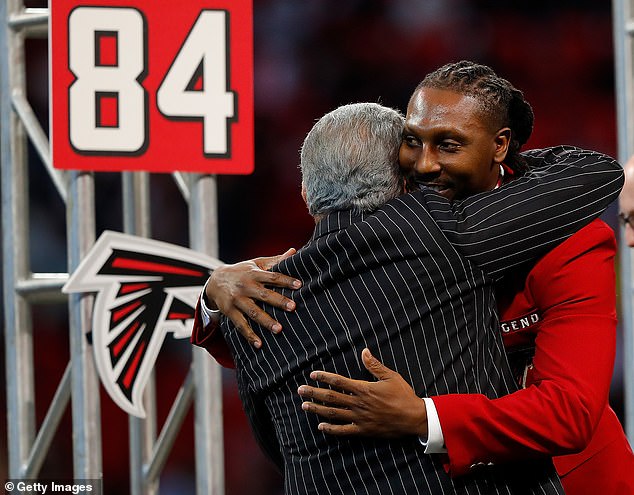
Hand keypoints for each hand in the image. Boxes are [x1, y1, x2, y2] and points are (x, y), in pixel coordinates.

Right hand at [206, 248, 301, 347]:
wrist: (214, 280)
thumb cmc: (242, 271)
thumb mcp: (256, 263)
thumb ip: (275, 260)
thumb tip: (293, 251)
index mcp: (254, 274)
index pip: (272, 276)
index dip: (285, 280)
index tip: (299, 285)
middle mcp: (245, 287)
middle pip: (264, 295)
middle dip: (278, 301)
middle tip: (293, 307)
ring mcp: (237, 300)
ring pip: (253, 312)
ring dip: (266, 321)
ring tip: (279, 330)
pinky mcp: (230, 312)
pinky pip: (240, 325)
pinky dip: (249, 336)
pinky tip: (259, 344)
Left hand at [297, 348, 427, 437]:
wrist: (414, 418)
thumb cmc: (403, 395)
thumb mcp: (390, 376)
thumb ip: (374, 365)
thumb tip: (364, 351)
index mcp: (363, 389)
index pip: (338, 381)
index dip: (324, 377)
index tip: (313, 374)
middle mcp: (358, 403)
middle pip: (331, 397)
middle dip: (314, 393)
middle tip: (300, 390)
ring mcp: (359, 418)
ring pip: (333, 413)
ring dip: (317, 409)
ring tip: (304, 406)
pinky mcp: (364, 430)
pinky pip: (344, 430)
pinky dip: (331, 429)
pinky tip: (321, 426)